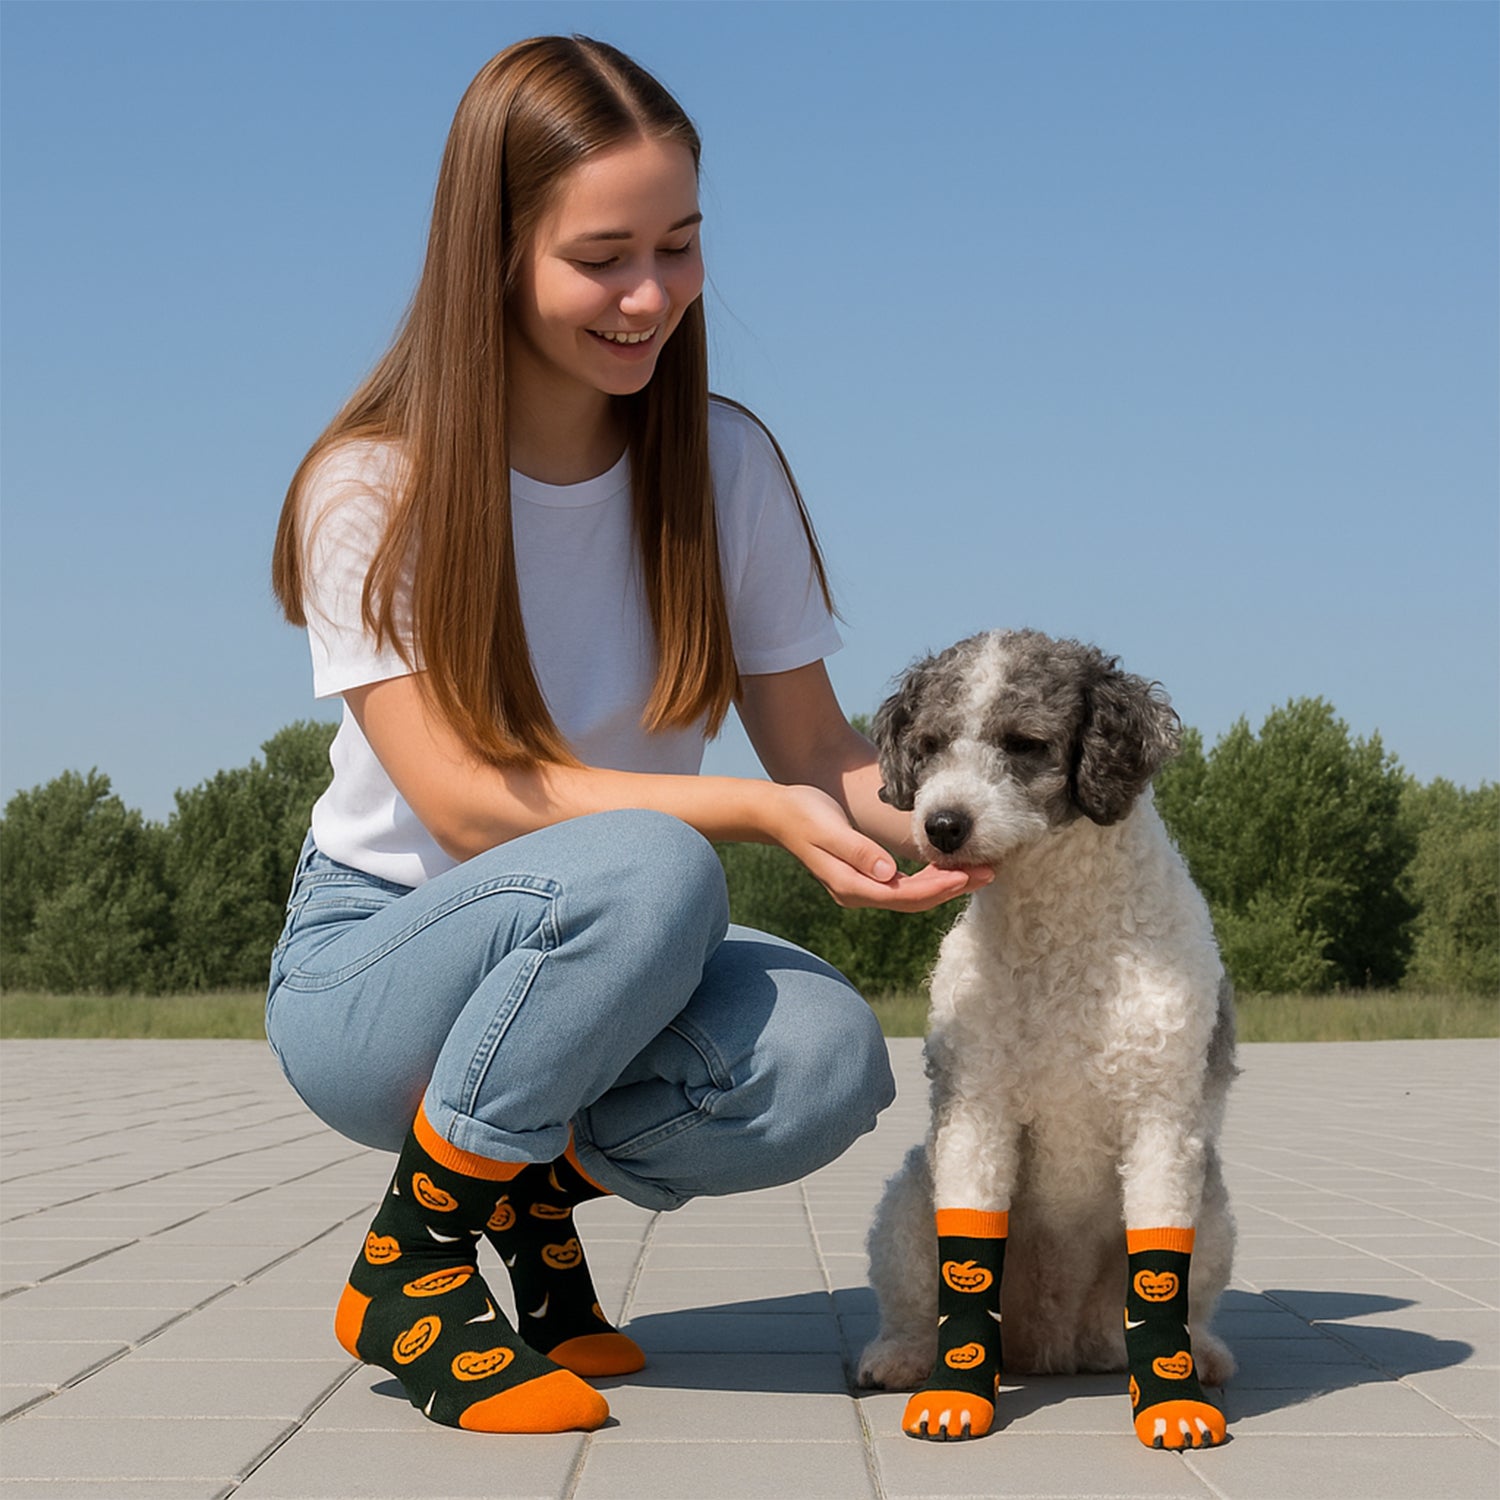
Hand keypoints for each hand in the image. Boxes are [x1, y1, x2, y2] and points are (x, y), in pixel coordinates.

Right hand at [769, 785, 993, 910]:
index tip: (966, 876)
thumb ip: (858, 851)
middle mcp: (858, 893)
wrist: (778, 813)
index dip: (938, 887)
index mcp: (851, 886)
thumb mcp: (828, 829)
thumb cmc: (803, 814)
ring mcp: (861, 888)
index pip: (904, 895)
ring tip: (977, 873)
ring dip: (944, 886)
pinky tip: (947, 870)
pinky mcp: (866, 878)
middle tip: (988, 874)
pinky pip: (904, 886)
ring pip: (911, 896)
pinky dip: (928, 879)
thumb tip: (889, 873)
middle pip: (913, 900)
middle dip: (951, 889)